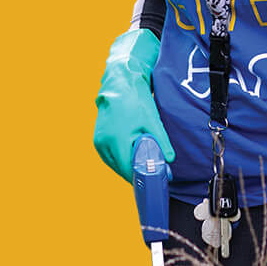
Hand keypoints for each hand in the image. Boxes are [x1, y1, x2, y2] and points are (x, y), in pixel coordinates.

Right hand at [91, 28, 176, 181]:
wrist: (120, 82)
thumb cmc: (135, 100)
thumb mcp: (152, 122)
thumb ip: (161, 143)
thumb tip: (169, 161)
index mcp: (116, 140)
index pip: (128, 170)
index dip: (141, 179)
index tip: (152, 183)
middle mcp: (103, 143)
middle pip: (121, 169)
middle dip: (136, 174)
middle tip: (152, 176)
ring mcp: (98, 141)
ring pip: (114, 164)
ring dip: (127, 167)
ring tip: (144, 166)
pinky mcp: (97, 139)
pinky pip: (109, 156)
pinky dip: (120, 159)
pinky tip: (131, 156)